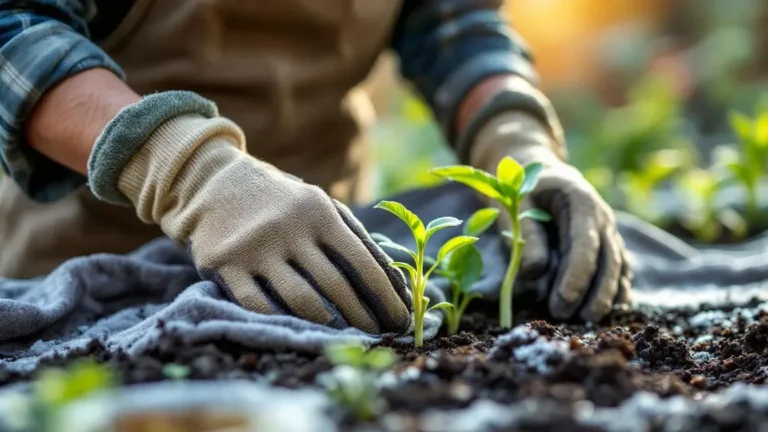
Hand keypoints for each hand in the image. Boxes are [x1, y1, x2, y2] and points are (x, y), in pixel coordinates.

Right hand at [90, 94, 411, 333]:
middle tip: (377, 336)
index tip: (400, 320)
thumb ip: (357, 238)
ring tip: (344, 337)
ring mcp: (255, 247)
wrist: (216, 183)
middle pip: (335, 286)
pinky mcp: (224, 265)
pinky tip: (299, 331)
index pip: (362, 262)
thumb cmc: (283, 202)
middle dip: (362, 317)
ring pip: (300, 300)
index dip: (385, 297)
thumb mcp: (321, 206)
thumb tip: (396, 284)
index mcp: (319, 212)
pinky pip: (258, 306)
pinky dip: (282, 323)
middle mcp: (289, 229)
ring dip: (327, 325)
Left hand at [470, 111, 631, 321]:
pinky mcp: (608, 244)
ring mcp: (609, 231)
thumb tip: (536, 273)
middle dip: (594, 293)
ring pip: (619, 267)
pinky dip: (616, 292)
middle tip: (572, 320)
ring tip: (588, 322)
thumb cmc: (520, 189)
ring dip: (607, 297)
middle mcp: (602, 217)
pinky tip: (606, 313)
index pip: (584, 243)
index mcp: (581, 201)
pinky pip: (620, 270)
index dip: (576, 276)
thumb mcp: (515, 204)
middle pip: (608, 260)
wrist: (534, 170)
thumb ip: (526, 235)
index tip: (562, 304)